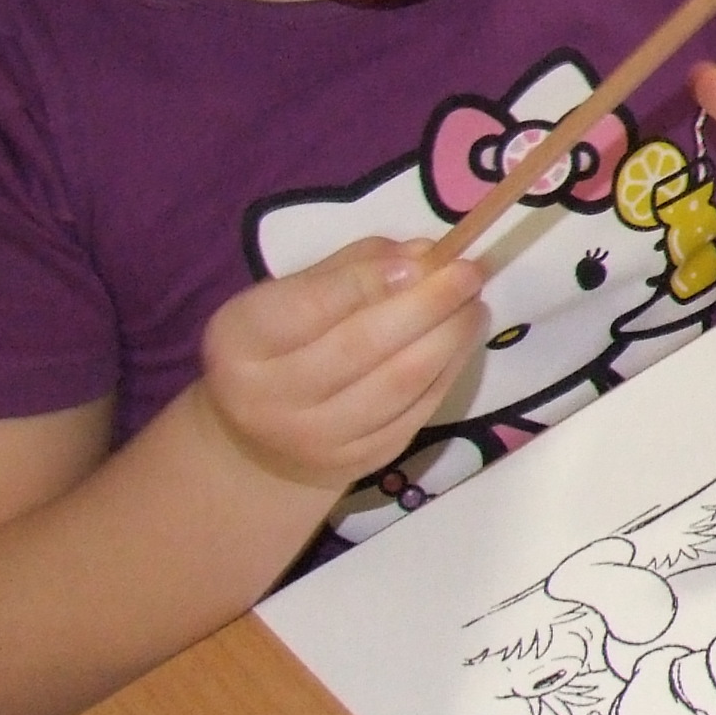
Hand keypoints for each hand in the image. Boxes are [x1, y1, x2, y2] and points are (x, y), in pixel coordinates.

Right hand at [196, 240, 485, 490]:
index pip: (309, 306)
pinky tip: (463, 340)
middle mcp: (269, 396)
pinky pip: (418, 411)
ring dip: (448, 337)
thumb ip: (350, 269)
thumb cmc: (282, 347)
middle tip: (468, 273)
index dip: (369, 281)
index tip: (422, 257)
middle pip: (362, 346)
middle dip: (426, 305)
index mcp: (240, 341)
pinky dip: (449, 370)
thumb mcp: (290, 298)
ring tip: (475, 304)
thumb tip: (421, 254)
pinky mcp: (361, 460)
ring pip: (399, 382)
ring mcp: (316, 437)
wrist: (263, 439)